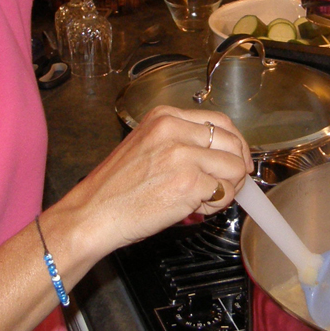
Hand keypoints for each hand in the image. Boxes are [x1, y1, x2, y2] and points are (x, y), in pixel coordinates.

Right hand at [61, 106, 251, 254]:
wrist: (92, 213)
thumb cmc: (115, 188)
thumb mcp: (147, 145)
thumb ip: (182, 141)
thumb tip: (220, 153)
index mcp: (164, 117)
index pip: (219, 121)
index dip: (235, 143)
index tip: (236, 159)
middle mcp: (174, 130)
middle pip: (232, 143)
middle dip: (236, 168)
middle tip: (225, 186)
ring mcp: (182, 155)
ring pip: (234, 169)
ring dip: (226, 189)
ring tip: (202, 200)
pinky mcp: (189, 182)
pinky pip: (224, 193)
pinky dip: (215, 206)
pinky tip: (194, 209)